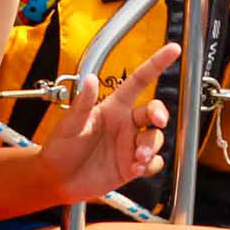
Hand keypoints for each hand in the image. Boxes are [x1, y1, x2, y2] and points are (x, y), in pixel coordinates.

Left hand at [33, 44, 178, 203]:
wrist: (57, 180)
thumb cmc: (60, 148)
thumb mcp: (69, 124)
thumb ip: (82, 103)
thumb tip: (90, 79)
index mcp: (113, 107)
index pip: (139, 81)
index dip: (156, 64)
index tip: (172, 49)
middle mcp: (125, 123)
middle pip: (155, 110)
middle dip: (160, 114)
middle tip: (157, 122)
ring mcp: (130, 145)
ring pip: (156, 138)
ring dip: (151, 147)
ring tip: (137, 157)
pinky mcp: (132, 166)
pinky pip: (154, 163)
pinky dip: (150, 165)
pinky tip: (136, 168)